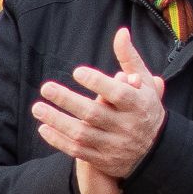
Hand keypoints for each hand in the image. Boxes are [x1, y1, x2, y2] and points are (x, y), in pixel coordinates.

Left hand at [31, 28, 163, 193]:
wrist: (155, 151)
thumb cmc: (144, 108)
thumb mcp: (144, 83)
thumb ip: (130, 59)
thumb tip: (121, 32)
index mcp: (138, 105)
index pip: (118, 93)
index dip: (98, 83)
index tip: (77, 72)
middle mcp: (126, 126)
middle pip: (94, 114)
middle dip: (68, 101)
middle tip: (46, 87)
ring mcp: (114, 145)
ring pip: (82, 134)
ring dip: (57, 121)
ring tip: (37, 107)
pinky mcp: (103, 160)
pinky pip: (77, 151)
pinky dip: (58, 141)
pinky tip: (43, 128)